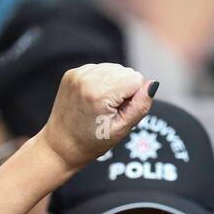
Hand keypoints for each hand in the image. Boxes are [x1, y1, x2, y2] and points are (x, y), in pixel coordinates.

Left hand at [36, 63, 155, 172]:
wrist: (60, 145)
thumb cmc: (92, 142)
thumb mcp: (121, 130)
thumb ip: (140, 106)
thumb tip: (153, 84)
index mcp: (100, 92)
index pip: (136, 79)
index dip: (133, 98)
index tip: (119, 113)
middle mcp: (88, 77)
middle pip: (126, 71)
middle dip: (124, 90)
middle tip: (109, 111)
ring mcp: (78, 73)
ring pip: (114, 69)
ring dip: (113, 85)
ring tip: (100, 106)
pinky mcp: (73, 73)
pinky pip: (100, 70)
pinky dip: (101, 83)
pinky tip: (93, 99)